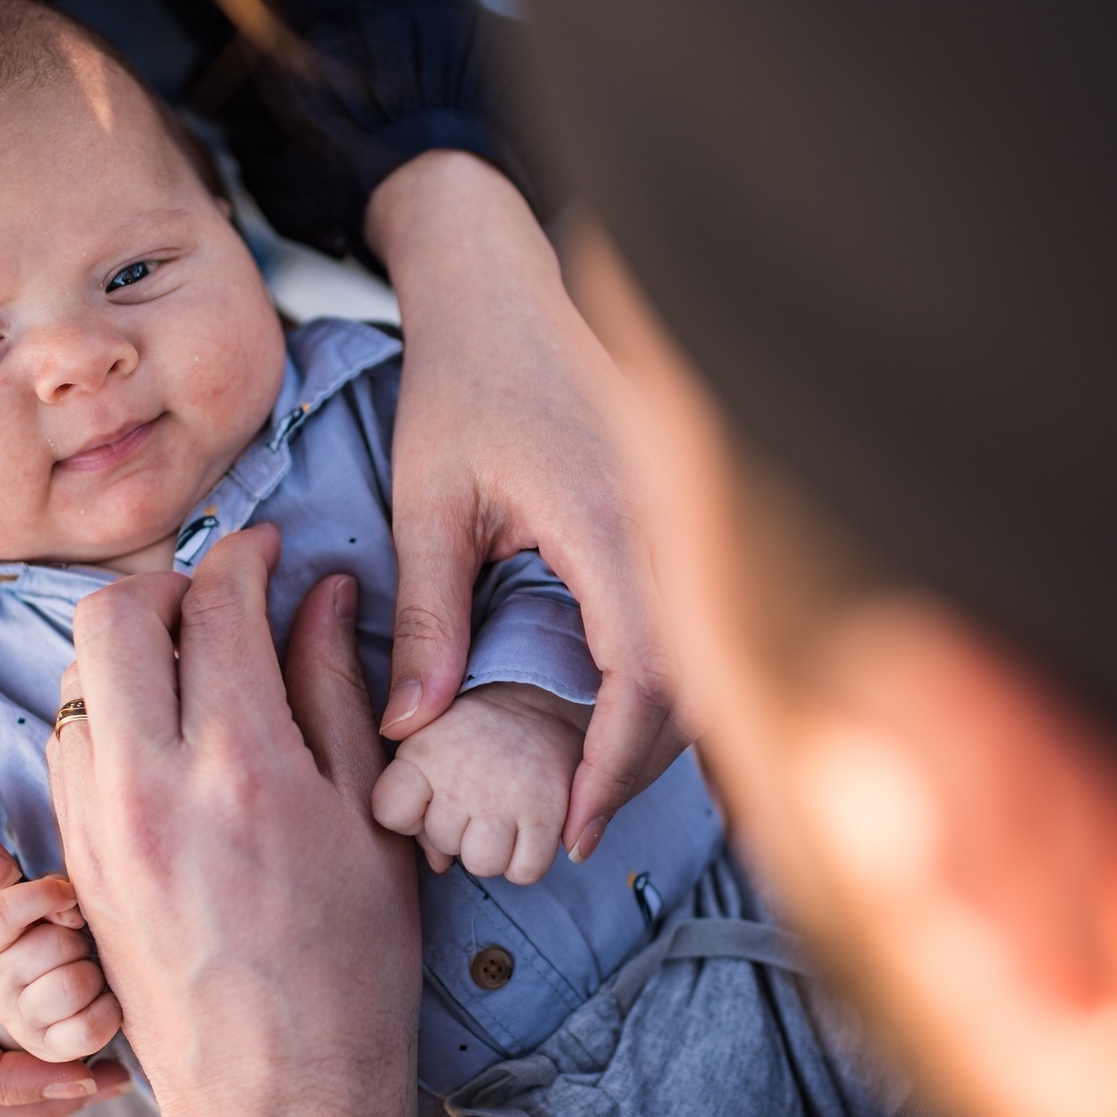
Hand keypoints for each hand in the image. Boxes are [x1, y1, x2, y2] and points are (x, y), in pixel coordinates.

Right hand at [0, 875, 123, 1060]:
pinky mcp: (49, 1049)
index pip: (1, 911)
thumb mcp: (44, 907)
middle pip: (54, 945)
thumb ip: (51, 892)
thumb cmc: (52, 937)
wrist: (46, 996)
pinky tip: (101, 1000)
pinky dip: (108, 1009)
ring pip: (74, 985)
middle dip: (78, 939)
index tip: (68, 897)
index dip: (44, 895)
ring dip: (94, 974)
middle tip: (77, 946)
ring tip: (87, 973)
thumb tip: (70, 906)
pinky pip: (89, 1028)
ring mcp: (18, 1021)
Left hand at [48, 527, 415, 1116]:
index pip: (219, 603)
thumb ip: (335, 692)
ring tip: (193, 670)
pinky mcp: (70, 861)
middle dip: (166, 581)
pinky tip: (162, 739)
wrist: (276, 1093)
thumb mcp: (370, 819)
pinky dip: (105, 715)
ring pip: (75, 678)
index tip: (273, 552)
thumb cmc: (350, 966)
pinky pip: (67, 746)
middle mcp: (150, 785)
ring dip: (128, 649)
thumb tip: (322, 595)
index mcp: (242, 766)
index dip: (249, 556)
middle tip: (217, 599)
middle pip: (111, 614)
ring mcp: (95, 825)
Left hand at [366, 150, 687, 862]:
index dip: (611, 767)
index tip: (570, 826)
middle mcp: (664, 526)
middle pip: (692, 686)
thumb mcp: (428, 504)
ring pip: (702, 660)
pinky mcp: (675, 518)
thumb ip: (429, 616)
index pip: (644, 677)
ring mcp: (680, 520)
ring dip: (658, 734)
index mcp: (608, 523)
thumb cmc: (462, 383)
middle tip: (574, 828)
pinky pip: (690, 622)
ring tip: (589, 791)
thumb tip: (413, 729)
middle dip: (640, 770)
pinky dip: (663, 686)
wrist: (504, 288)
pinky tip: (612, 722)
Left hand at [373, 682, 587, 883]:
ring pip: (482, 864)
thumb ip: (412, 794)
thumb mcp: (428, 738)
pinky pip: (525, 872)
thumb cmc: (478, 725)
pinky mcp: (546, 812)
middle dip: (457, 830)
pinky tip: (528, 831)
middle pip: (441, 844)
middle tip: (476, 794)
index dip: (410, 814)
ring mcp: (505, 796)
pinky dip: (527, 861)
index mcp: (424, 750)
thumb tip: (435, 865)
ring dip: (492, 849)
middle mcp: (461, 775)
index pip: (389, 814)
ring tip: (501, 814)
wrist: (546, 691)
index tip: (432, 794)